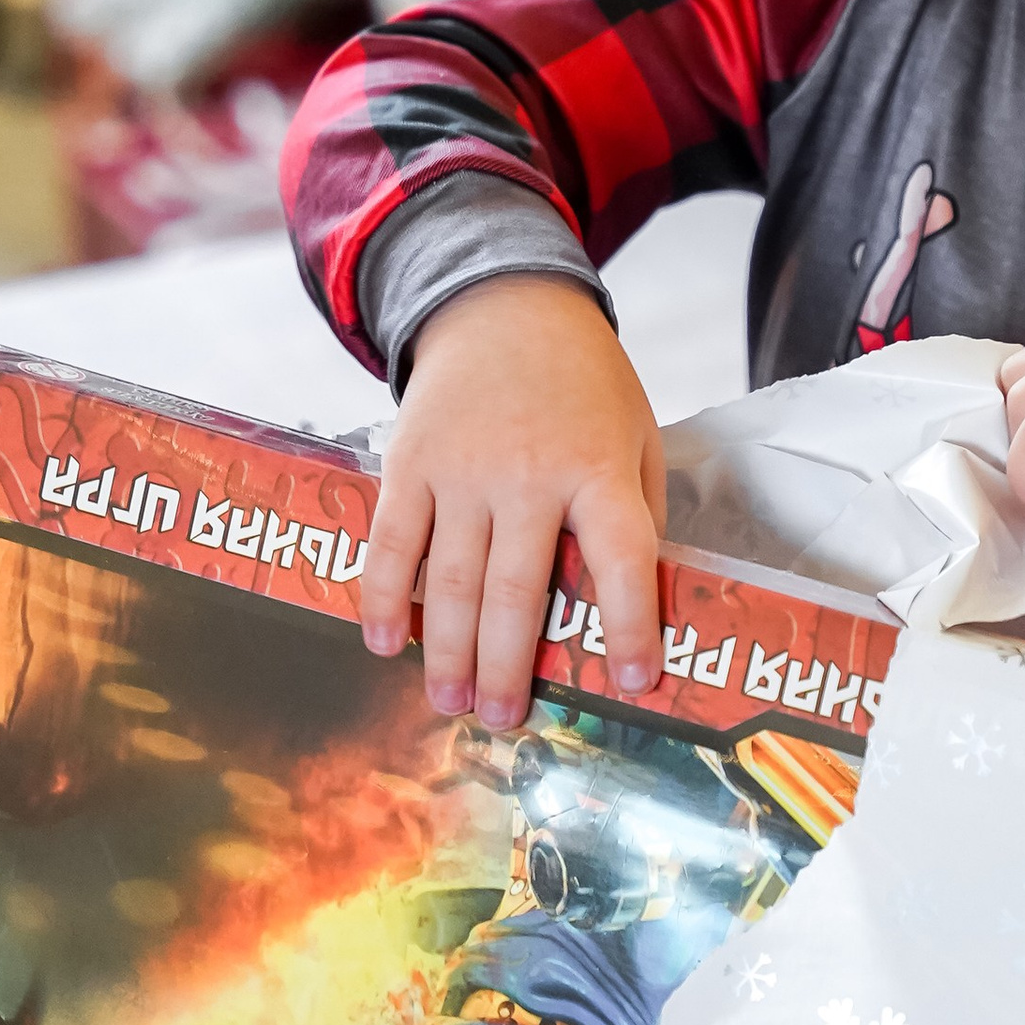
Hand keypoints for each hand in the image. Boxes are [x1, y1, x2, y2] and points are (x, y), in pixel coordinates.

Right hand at [360, 278, 666, 727]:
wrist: (503, 304)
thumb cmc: (583, 384)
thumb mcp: (637, 434)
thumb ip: (637, 514)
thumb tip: (640, 605)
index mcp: (599, 467)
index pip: (621, 556)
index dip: (629, 623)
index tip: (633, 682)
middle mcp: (529, 473)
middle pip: (518, 589)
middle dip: (510, 666)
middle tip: (505, 720)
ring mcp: (462, 469)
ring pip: (452, 580)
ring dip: (448, 652)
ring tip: (451, 703)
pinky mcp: (410, 463)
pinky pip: (392, 543)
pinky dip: (383, 598)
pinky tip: (384, 643)